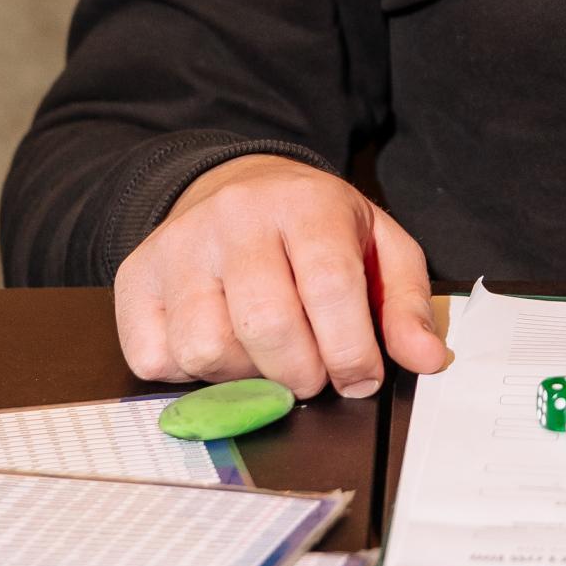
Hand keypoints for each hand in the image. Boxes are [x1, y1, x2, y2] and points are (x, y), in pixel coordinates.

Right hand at [114, 156, 452, 400]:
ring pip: (207, 348)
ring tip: (268, 360)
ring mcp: (177, 247)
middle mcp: (234, 218)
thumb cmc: (316, 228)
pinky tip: (222, 349)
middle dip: (301, 375)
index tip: (361, 378)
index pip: (329, 286)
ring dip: (246, 379)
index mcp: (305, 203)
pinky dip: (193, 376)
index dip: (351, 351)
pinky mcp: (136, 279)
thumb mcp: (380, 247)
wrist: (238, 186)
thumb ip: (406, 304)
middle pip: (266, 324)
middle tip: (314, 376)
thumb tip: (428, 359)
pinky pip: (156, 359)